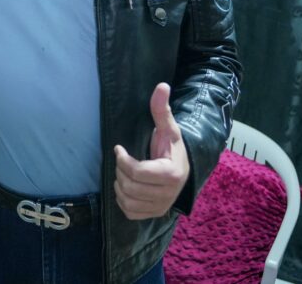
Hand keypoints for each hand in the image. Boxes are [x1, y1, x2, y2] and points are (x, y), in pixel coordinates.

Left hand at [114, 83, 189, 219]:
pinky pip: (129, 212)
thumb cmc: (171, 148)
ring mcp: (161, 207)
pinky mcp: (153, 215)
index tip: (119, 149)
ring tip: (124, 172)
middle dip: (120, 171)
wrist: (183, 170)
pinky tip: (127, 186)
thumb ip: (162, 110)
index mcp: (172, 174)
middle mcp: (168, 195)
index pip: (137, 171)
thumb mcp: (168, 129)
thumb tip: (161, 85)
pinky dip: (122, 200)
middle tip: (122, 161)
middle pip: (129, 186)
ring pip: (127, 200)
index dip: (122, 159)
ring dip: (119, 185)